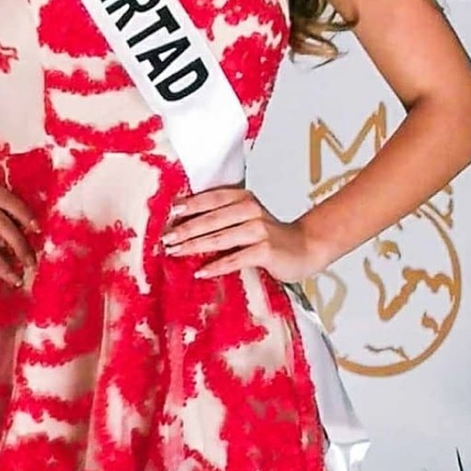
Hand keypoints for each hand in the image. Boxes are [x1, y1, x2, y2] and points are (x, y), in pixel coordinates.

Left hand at [161, 187, 325, 282]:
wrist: (305, 248)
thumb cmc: (270, 237)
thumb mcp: (246, 220)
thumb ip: (222, 219)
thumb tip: (183, 226)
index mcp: (243, 198)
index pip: (211, 199)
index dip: (189, 206)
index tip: (169, 215)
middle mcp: (251, 210)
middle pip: (212, 218)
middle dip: (185, 229)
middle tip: (166, 239)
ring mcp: (259, 230)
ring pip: (220, 237)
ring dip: (195, 246)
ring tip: (176, 252)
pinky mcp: (266, 250)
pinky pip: (236, 259)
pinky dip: (217, 266)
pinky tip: (201, 272)